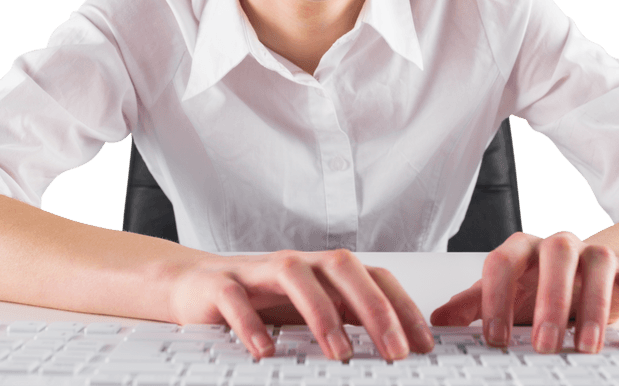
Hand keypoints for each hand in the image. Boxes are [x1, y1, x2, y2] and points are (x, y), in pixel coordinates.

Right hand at [168, 249, 435, 360]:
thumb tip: (395, 346)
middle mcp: (297, 264)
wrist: (194, 287)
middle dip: (374, 307)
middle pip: (343, 268)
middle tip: (394, 350)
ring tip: (339, 353)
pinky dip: (252, 324)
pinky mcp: (221, 284)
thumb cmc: (260, 300)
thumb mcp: (311, 311)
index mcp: (324, 271)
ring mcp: (259, 271)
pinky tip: (266, 351)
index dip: (402, 306)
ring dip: (322, 314)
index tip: (423, 345)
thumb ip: (348, 321)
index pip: (374, 276)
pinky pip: (236, 298)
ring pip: (296, 276)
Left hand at [429, 231, 618, 352]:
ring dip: (594, 307)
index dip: (495, 298)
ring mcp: (599, 254)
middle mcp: (560, 245)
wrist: (601, 269)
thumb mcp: (509, 293)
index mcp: (524, 248)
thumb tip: (438, 320)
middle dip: (549, 301)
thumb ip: (476, 304)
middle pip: (555, 256)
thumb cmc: (547, 284)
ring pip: (598, 265)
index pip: (502, 260)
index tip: (494, 337)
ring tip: (586, 347)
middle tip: (543, 345)